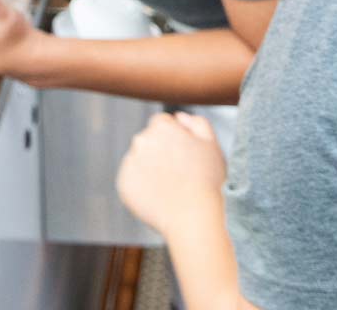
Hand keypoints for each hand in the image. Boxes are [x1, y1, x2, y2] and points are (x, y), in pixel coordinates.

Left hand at [117, 112, 226, 234]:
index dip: (176, 139)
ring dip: (150, 169)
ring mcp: (130, 162)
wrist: (196, 219)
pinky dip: (142, 187)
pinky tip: (160, 199)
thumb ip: (197, 122)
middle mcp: (141, 140)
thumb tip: (179, 116)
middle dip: (161, 152)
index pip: (163, 123)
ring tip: (171, 189)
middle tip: (180, 175)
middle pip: (149, 140)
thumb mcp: (212, 145)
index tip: (185, 157)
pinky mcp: (123, 184)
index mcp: (161, 126)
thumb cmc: (208, 183)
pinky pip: (132, 181)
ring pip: (140, 160)